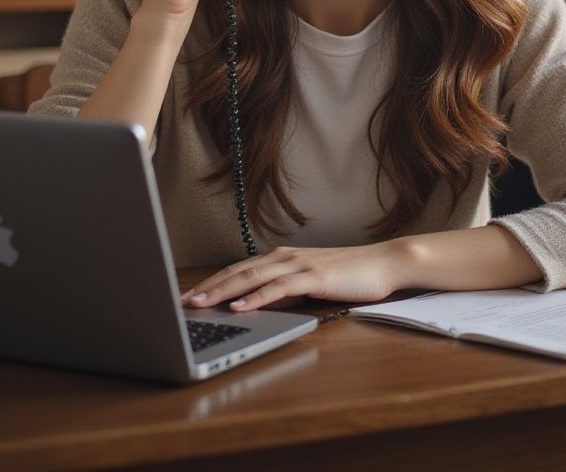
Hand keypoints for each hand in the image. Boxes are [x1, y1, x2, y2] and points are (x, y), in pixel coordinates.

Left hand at [181, 242, 403, 312]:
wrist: (383, 263)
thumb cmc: (348, 276)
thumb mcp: (308, 283)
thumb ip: (283, 290)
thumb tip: (255, 304)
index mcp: (281, 258)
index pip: (238, 270)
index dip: (211, 283)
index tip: (189, 296)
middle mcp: (284, 258)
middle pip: (237, 272)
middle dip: (207, 288)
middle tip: (182, 302)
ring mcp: (298, 265)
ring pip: (251, 278)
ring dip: (222, 292)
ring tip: (199, 304)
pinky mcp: (313, 277)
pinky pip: (279, 288)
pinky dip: (256, 297)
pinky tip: (240, 307)